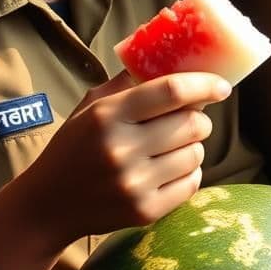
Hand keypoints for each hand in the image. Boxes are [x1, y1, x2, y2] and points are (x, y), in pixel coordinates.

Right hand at [18, 68, 231, 244]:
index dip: (204, 85)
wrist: (49, 204)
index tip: (221, 86)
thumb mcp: (91, 107)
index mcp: (108, 115)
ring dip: (192, 146)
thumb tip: (171, 59)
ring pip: (196, 154)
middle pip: (192, 124)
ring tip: (171, 148)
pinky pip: (192, 183)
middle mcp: (122, 149)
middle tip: (190, 120)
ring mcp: (135, 183)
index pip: (171, 91)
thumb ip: (128, 83)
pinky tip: (168, 170)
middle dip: (199, 119)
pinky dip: (188, 173)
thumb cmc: (74, 147)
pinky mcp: (145, 210)